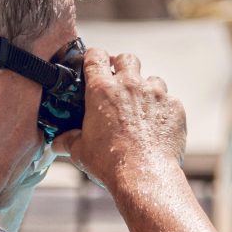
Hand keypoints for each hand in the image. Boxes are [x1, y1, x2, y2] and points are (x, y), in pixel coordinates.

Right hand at [65, 49, 185, 187]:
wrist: (144, 176)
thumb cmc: (109, 163)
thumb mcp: (81, 152)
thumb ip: (69, 141)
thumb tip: (57, 143)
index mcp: (101, 90)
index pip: (96, 56)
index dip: (95, 57)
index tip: (96, 64)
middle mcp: (129, 85)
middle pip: (128, 58)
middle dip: (124, 66)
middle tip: (121, 82)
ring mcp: (155, 94)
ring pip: (153, 79)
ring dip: (147, 90)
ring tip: (143, 111)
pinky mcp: (174, 107)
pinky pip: (169, 102)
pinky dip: (163, 112)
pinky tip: (158, 128)